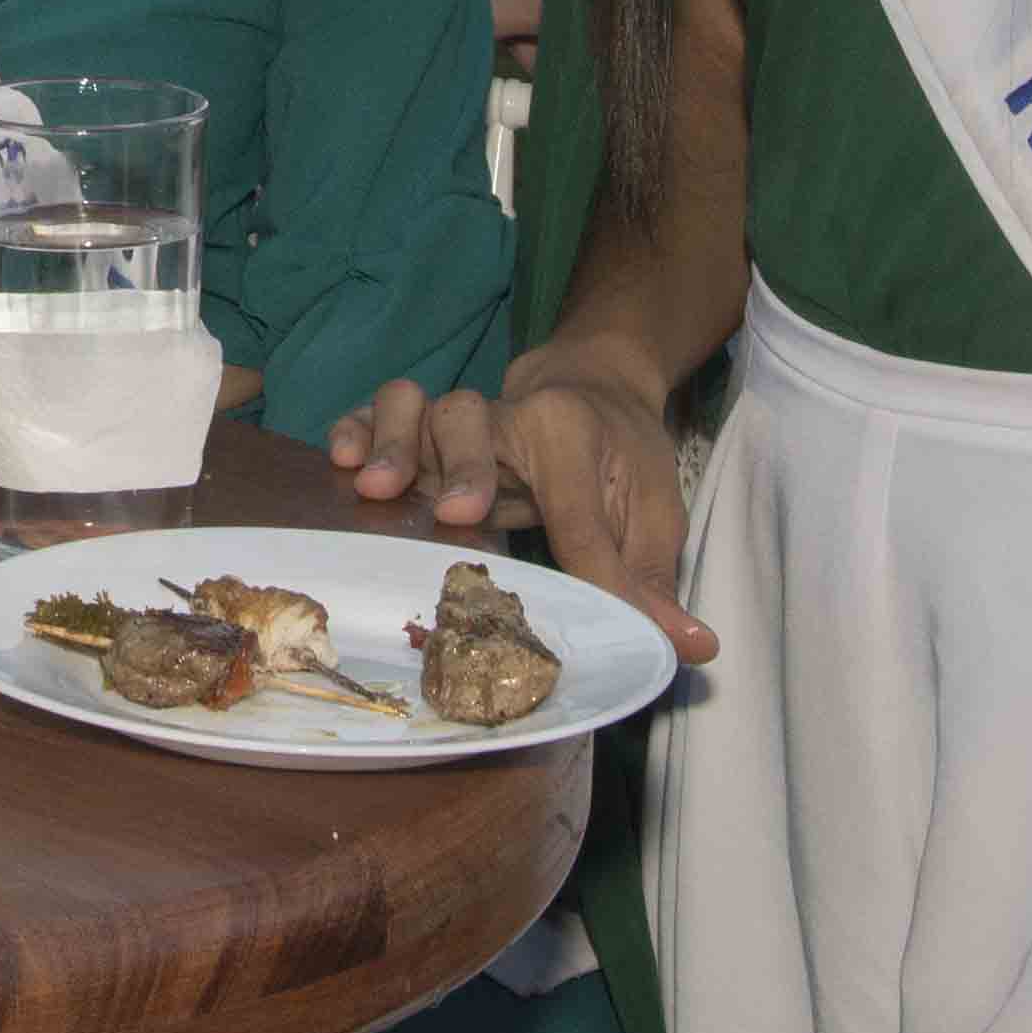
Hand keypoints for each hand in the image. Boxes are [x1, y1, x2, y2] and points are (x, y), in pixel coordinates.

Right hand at [328, 351, 716, 662]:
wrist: (590, 384)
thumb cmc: (621, 454)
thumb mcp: (656, 512)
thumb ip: (654, 577)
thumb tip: (690, 648)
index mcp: (571, 432)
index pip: (576, 511)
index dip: (590, 573)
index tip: (599, 622)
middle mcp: (506, 415)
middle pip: (470, 422)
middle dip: (462, 466)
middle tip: (459, 513)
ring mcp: (454, 418)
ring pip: (414, 404)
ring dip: (392, 441)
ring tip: (376, 487)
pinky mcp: (420, 425)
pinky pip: (373, 409)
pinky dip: (353, 429)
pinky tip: (341, 465)